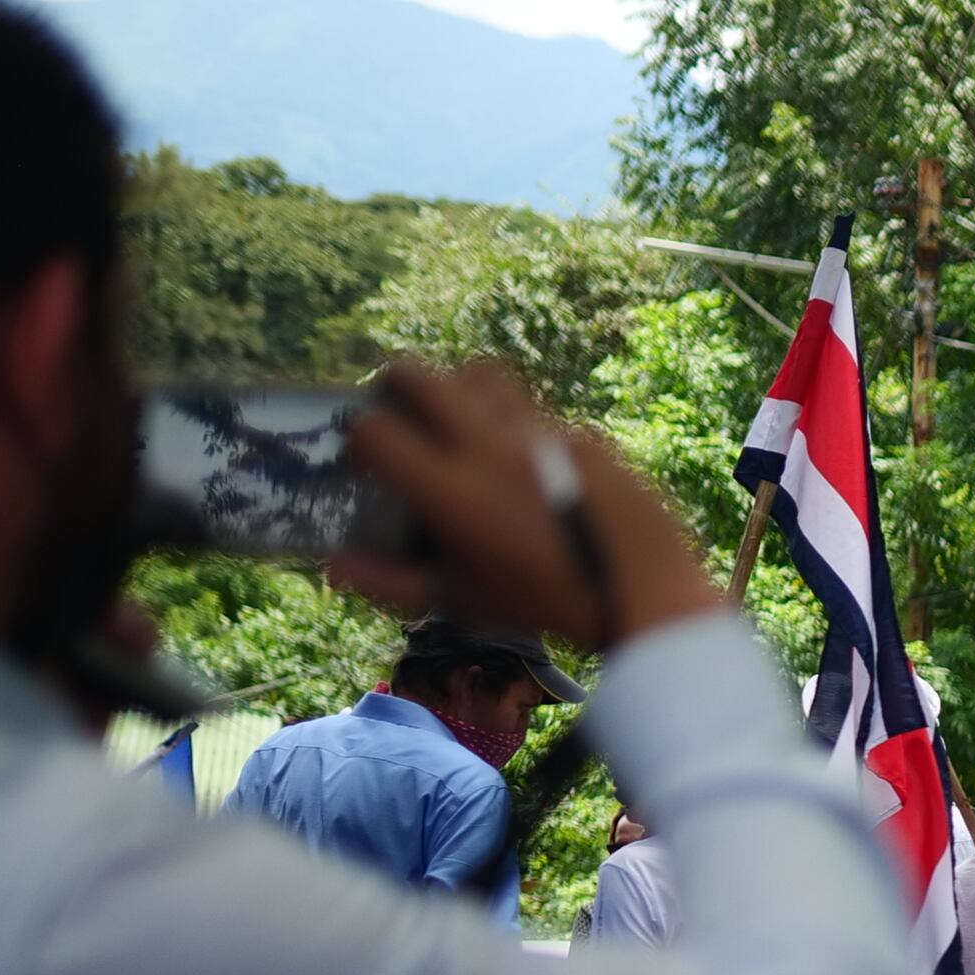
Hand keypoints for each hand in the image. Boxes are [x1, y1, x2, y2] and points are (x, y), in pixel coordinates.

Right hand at [331, 358, 712, 650]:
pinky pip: (530, 402)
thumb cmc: (543, 603)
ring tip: (457, 418)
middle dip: (392, 386)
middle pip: (415, 373)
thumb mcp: (462, 600)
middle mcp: (488, 447)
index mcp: (451, 491)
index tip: (369, 459)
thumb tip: (333, 564)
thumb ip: (392, 581)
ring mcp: (537, 430)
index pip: (372, 430)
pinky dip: (510, 414)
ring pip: (476, 371)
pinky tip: (516, 448)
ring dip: (455, 386)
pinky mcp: (576, 428)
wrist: (641, 592)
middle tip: (398, 412)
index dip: (358, 439)